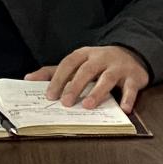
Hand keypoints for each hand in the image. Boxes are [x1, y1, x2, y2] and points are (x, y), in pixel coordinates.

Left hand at [25, 45, 148, 113]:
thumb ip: (54, 71)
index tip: (49, 95)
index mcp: (85, 54)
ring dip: (97, 92)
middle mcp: (101, 57)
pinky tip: (123, 109)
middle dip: (75, 86)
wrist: (132, 54)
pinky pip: (131, 87)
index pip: (68, 63)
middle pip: (86, 70)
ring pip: (107, 78)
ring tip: (87, 106)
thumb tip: (28, 78)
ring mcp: (118, 66)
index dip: (58, 78)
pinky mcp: (134, 76)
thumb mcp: (77, 63)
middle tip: (65, 102)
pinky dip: (128, 98)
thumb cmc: (98, 63)